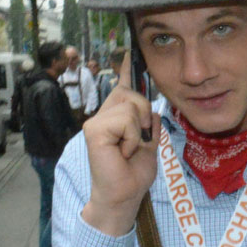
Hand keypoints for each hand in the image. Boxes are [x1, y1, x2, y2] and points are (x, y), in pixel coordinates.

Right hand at [80, 51, 159, 236]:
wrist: (124, 196)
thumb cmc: (134, 173)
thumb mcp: (149, 143)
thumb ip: (150, 124)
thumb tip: (152, 109)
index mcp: (116, 116)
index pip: (122, 87)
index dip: (125, 69)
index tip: (128, 51)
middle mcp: (104, 115)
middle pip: (134, 94)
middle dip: (145, 117)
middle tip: (137, 142)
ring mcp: (96, 121)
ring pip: (132, 106)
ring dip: (139, 131)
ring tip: (128, 149)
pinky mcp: (94, 129)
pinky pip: (126, 120)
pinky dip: (132, 138)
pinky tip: (122, 152)